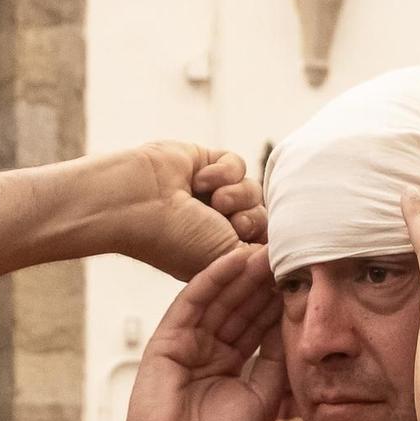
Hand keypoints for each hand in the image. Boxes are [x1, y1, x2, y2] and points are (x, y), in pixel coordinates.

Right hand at [103, 143, 264, 280]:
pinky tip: (197, 179)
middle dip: (249, 218)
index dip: (264, 244)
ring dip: (236, 194)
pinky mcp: (208, 164)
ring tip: (210, 200)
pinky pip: (238, 163)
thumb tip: (283, 251)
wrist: (136, 203)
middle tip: (226, 222)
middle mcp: (218, 226)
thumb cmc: (174, 240)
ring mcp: (214, 195)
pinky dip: (222, 171)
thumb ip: (260, 255)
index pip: (263, 246)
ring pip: (254, 188)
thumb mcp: (226, 257)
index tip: (253, 246)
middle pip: (265, 216)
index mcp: (220, 255)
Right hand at [114, 245, 285, 420]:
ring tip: (267, 249)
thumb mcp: (262, 397)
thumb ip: (276, 360)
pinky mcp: (166, 340)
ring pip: (220, 299)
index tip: (304, 278)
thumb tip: (294, 326)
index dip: (280, 301)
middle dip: (264, 281)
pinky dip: (212, 279)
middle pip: (241, 306)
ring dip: (243, 273)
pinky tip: (234, 260)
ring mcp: (188, 342)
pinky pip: (192, 302)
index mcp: (232, 363)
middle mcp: (210, 349)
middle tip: (289, 252)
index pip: (259, 323)